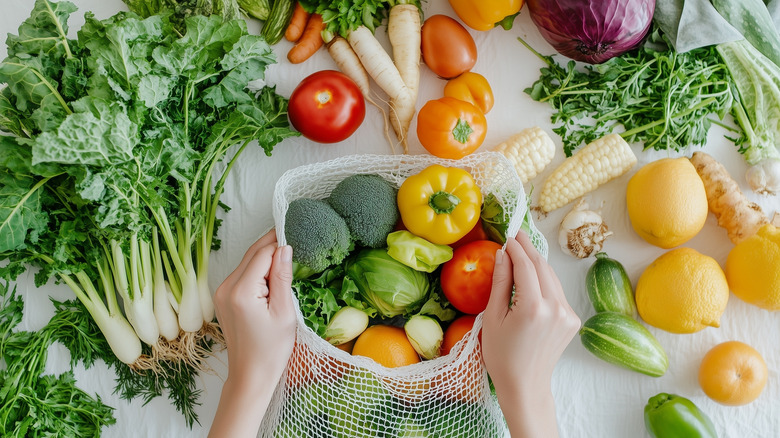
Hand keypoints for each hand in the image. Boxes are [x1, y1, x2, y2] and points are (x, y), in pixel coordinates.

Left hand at [209, 230, 295, 437]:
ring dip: (267, 259)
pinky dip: (258, 272)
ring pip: (247, 262)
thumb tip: (285, 248)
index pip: (263, 254)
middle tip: (296, 241)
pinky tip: (274, 279)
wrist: (251, 374)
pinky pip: (243, 275)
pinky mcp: (223, 298)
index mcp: (241, 291)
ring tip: (288, 264)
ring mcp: (221, 292)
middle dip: (273, 247)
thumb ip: (282, 277)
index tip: (298, 236)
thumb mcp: (284, 312)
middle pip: (252, 254)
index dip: (280, 243)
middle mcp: (226, 288)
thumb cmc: (271, 349)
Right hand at [481, 231, 579, 437]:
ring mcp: (568, 314)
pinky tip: (533, 275)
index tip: (507, 236)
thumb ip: (501, 283)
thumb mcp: (493, 318)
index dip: (516, 248)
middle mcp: (555, 308)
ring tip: (523, 249)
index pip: (525, 266)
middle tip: (516, 235)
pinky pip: (557, 291)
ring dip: (537, 262)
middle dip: (528, 249)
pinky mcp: (572, 319)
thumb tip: (502, 254)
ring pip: (551, 277)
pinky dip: (544, 280)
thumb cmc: (501, 355)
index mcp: (533, 308)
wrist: (526, 385)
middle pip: (542, 267)